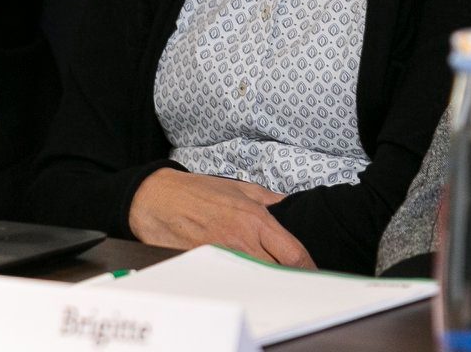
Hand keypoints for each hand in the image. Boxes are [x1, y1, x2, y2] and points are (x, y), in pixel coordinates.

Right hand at [127, 169, 315, 268]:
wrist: (158, 199)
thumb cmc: (198, 191)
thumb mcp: (240, 187)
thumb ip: (270, 200)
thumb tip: (290, 207)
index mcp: (255, 218)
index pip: (294, 253)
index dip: (308, 268)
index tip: (312, 273)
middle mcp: (243, 239)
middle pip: (280, 272)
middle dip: (291, 277)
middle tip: (296, 279)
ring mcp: (225, 256)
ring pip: (258, 279)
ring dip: (267, 281)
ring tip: (270, 279)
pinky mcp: (208, 266)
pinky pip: (233, 280)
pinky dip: (241, 282)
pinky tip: (243, 279)